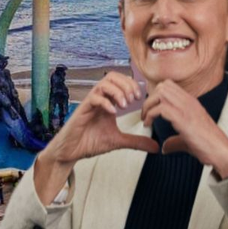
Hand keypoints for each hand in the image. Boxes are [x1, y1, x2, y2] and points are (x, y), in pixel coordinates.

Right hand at [42, 73, 158, 166]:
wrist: (71, 152)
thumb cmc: (91, 142)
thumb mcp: (118, 141)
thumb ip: (136, 141)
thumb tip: (156, 147)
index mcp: (108, 101)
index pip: (120, 81)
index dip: (132, 85)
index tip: (140, 98)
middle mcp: (99, 98)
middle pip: (112, 76)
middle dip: (126, 85)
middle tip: (134, 99)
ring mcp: (90, 103)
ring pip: (103, 83)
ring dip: (117, 91)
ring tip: (125, 105)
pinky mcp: (82, 110)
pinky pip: (94, 98)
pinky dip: (106, 102)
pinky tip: (113, 113)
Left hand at [141, 80, 227, 177]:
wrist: (221, 152)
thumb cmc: (208, 146)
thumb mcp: (188, 139)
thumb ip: (175, 140)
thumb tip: (165, 147)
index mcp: (191, 103)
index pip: (169, 85)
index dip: (156, 95)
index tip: (151, 109)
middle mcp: (189, 102)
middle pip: (163, 86)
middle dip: (150, 98)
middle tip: (146, 113)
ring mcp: (187, 109)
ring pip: (161, 93)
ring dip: (149, 105)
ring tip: (146, 118)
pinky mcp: (184, 119)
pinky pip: (161, 108)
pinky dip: (151, 115)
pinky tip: (149, 125)